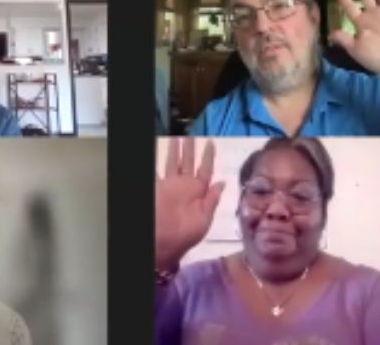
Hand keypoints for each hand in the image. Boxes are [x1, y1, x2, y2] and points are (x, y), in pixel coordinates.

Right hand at [156, 138, 224, 269]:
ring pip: (174, 162)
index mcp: (199, 193)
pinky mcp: (157, 187)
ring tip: (177, 136)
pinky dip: (157, 160)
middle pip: (189, 162)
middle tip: (191, 133)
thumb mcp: (204, 220)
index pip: (205, 170)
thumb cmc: (185, 235)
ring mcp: (170, 185)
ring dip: (176, 150)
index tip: (211, 142)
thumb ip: (212, 200)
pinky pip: (157, 171)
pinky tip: (157, 150)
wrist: (163, 245)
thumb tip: (222, 182)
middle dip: (190, 148)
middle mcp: (185, 186)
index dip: (208, 156)